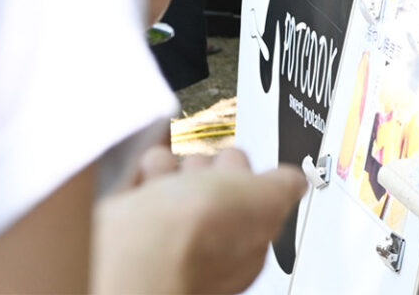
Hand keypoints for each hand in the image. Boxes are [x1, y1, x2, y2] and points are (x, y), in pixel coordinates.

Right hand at [95, 146, 306, 294]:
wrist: (132, 245)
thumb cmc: (198, 232)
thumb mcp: (265, 198)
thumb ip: (283, 187)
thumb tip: (297, 181)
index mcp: (242, 250)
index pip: (251, 205)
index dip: (248, 178)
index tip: (243, 167)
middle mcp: (200, 250)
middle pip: (211, 191)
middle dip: (209, 169)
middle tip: (204, 172)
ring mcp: (159, 239)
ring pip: (174, 183)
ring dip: (174, 167)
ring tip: (169, 172)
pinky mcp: (121, 227)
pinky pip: (138, 182)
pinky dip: (143, 169)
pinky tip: (146, 172)